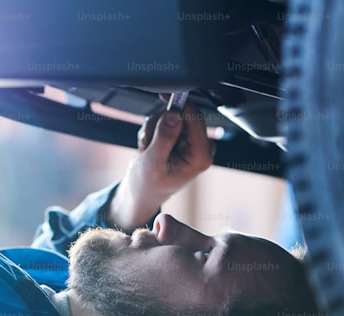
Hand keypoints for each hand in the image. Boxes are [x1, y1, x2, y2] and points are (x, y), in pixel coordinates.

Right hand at [109, 107, 214, 231]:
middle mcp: (201, 148)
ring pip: (172, 116)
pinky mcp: (183, 137)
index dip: (180, 106)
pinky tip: (150, 146)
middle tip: (148, 143)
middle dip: (160, 125)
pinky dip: (153, 130)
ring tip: (148, 148)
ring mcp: (192, 142)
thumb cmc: (148, 185)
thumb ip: (164, 138)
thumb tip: (174, 115)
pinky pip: (167, 120)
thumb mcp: (152, 163)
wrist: (142, 192)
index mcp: (200, 157)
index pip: (195, 120)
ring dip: (154, 129)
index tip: (165, 96)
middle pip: (183, 115)